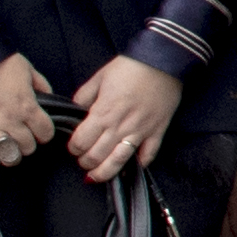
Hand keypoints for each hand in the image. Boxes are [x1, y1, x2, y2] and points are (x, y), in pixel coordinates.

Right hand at [0, 55, 58, 175]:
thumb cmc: (0, 61)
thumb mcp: (28, 70)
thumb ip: (42, 86)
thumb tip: (49, 98)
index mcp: (27, 106)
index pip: (45, 133)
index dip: (45, 132)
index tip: (41, 129)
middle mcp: (10, 120)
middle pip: (28, 146)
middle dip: (30, 143)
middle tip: (25, 135)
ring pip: (7, 154)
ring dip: (12, 154)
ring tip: (11, 148)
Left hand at [62, 58, 184, 183]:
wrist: (163, 61)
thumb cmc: (130, 66)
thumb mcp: (99, 77)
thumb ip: (84, 96)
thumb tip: (77, 110)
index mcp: (103, 112)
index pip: (81, 141)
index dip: (73, 148)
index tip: (73, 147)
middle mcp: (120, 126)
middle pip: (97, 155)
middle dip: (85, 162)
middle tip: (83, 161)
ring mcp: (140, 131)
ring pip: (119, 161)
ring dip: (105, 172)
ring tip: (98, 175)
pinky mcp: (157, 131)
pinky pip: (148, 155)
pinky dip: (139, 164)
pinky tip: (131, 166)